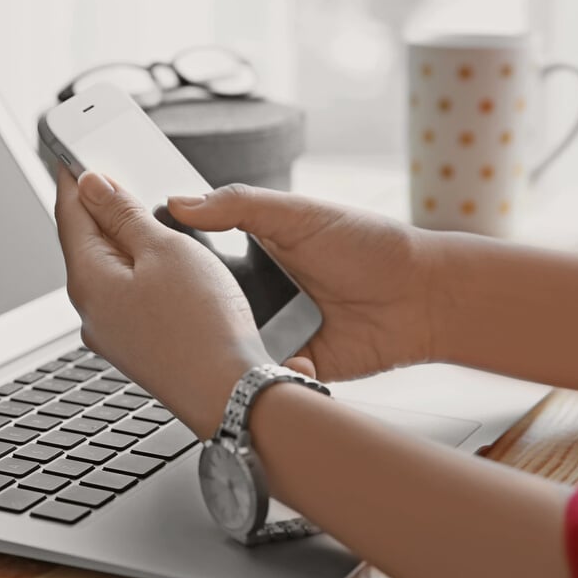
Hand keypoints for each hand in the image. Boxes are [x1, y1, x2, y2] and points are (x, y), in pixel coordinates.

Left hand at [55, 169, 272, 438]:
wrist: (232, 397)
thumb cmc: (203, 326)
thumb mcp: (165, 250)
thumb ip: (124, 214)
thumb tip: (92, 185)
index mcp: (89, 281)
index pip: (69, 214)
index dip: (74, 176)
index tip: (74, 149)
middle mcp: (93, 311)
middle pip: (87, 242)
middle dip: (100, 206)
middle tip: (113, 170)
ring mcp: (114, 334)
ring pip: (111, 270)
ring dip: (124, 238)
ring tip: (146, 210)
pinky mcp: (139, 348)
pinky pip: (129, 295)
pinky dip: (140, 269)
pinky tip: (165, 262)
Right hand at [169, 184, 440, 381]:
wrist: (422, 298)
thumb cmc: (369, 248)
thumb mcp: (298, 214)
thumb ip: (239, 205)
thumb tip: (180, 202)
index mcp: (250, 255)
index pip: (197, 261)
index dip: (176, 266)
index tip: (155, 264)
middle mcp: (255, 296)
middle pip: (205, 309)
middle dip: (197, 312)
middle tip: (195, 308)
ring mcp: (272, 333)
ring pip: (228, 346)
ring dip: (229, 345)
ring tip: (238, 335)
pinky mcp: (290, 366)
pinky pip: (262, 374)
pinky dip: (265, 370)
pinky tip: (285, 356)